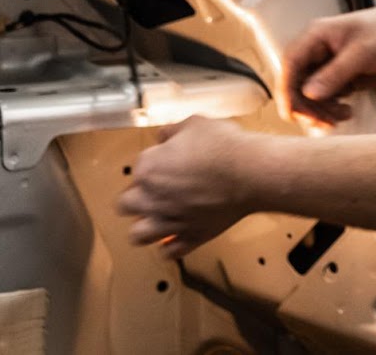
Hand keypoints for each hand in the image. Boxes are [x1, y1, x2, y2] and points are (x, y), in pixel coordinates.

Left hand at [116, 116, 254, 258]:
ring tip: (158, 218)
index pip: (136, 170)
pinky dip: (170, 246)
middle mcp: (152, 199)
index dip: (150, 165)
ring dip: (145, 226)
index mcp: (148, 169)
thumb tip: (164, 136)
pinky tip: (177, 235)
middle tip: (153, 191)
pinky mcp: (190, 238)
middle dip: (135, 198)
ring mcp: (169, 222)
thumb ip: (172, 132)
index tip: (164, 162)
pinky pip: (169, 252)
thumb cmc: (223, 146)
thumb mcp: (194, 124)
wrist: (249, 173)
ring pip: (138, 235)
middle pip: (125, 206)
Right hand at [282, 2, 375, 125]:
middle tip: (325, 122)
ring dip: (320, 111)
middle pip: (296, 84)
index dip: (286, 90)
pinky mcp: (336, 78)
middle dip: (307, 106)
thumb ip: (335, 73)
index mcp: (315, 36)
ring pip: (309, 96)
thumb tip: (308, 93)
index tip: (291, 114)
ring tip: (343, 116)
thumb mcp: (362, 52)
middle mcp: (315, 51)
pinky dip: (331, 110)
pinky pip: (324, 99)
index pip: (290, 63)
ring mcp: (325, 66)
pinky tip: (347, 112)